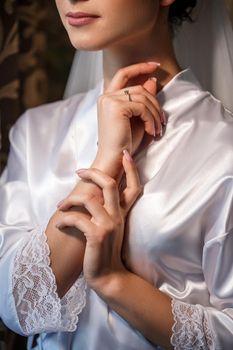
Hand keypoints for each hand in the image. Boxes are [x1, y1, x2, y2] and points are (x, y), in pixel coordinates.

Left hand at [56, 150, 141, 289]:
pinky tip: (59, 225)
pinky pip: (77, 219)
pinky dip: (65, 220)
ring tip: (60, 207)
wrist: (109, 276)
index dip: (131, 169)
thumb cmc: (105, 252)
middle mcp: (118, 216)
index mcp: (123, 213)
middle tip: (79, 171)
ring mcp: (109, 225)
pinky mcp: (97, 235)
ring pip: (89, 199)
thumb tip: (94, 197)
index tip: (125, 154)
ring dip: (70, 199)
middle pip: (110, 184)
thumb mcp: (110, 229)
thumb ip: (107, 212)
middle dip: (93, 172)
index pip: (134, 186)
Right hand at [93, 62, 164, 177]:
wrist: (113, 160)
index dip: (139, 67)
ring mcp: (109, 101)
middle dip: (155, 103)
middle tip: (163, 121)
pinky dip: (151, 119)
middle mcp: (106, 97)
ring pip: (142, 97)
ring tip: (157, 129)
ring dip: (155, 113)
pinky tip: (152, 131)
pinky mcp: (116, 107)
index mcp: (107, 98)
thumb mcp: (137, 119)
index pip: (124, 74)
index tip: (155, 66)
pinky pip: (142, 107)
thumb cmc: (124, 143)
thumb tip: (152, 81)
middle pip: (139, 88)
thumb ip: (143, 100)